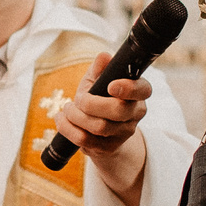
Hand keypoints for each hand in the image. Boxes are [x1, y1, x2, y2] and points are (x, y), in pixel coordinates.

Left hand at [54, 52, 149, 205]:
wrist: (98, 131)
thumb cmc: (99, 98)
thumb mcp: (98, 82)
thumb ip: (100, 69)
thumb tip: (104, 57)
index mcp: (138, 93)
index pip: (143, 90)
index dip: (128, 88)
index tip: (110, 86)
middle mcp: (135, 113)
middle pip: (118, 110)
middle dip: (91, 103)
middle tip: (78, 98)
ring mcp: (124, 133)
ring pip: (100, 127)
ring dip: (76, 116)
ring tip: (67, 108)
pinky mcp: (109, 148)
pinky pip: (86, 140)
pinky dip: (68, 128)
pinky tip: (61, 119)